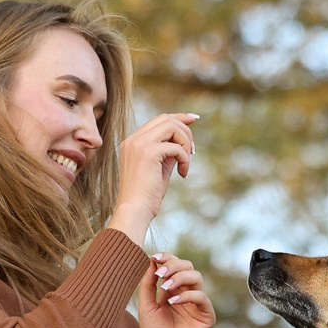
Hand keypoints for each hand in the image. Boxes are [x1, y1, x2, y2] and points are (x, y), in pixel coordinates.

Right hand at [108, 113, 197, 242]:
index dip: (178, 117)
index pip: (158, 120)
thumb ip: (168, 152)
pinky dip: (185, 158)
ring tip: (187, 161)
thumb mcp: (159, 168)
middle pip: (166, 119)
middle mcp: (133, 139)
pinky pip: (176, 147)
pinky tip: (183, 174)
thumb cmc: (147, 195)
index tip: (194, 118)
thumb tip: (184, 143)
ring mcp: (139, 144)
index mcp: (133, 142)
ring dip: (185, 142)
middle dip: (185, 130)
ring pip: (171, 126)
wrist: (135, 210)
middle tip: (192, 150)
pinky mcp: (148, 152)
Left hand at [138, 252, 214, 327]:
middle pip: (188, 267)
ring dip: (180, 277)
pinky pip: (202, 297)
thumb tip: (150, 261)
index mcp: (172, 291)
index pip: (174, 267)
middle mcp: (186, 295)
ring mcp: (197, 304)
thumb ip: (148, 285)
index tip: (155, 257)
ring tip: (165, 288)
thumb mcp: (146, 307)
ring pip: (197, 277)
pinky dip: (187, 295)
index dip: (167, 258)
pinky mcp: (206, 316)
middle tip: (161, 273)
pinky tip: (173, 302)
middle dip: (174, 265)